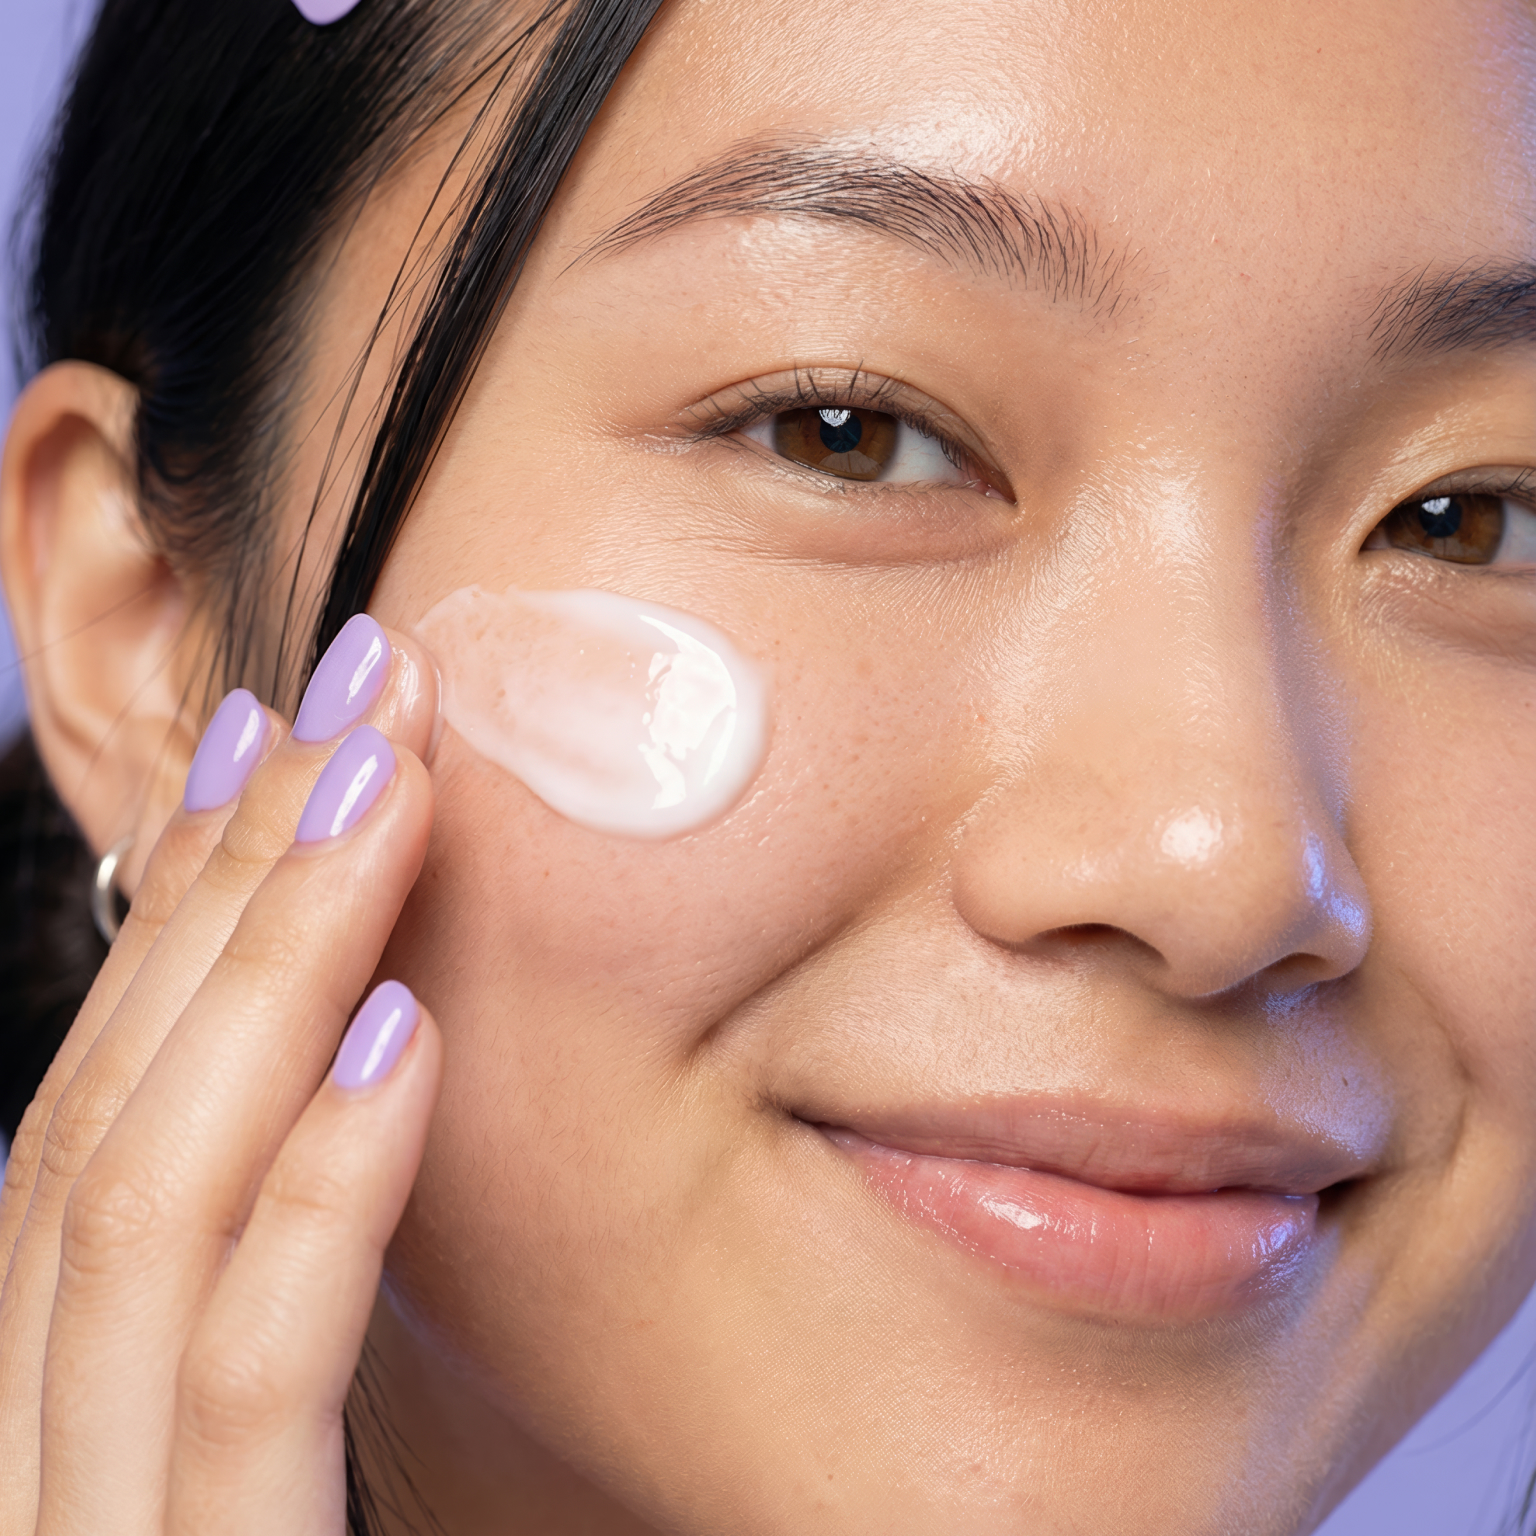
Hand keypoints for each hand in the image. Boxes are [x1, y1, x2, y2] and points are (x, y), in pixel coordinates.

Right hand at [0, 621, 440, 1534]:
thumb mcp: (237, 1459)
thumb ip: (260, 1294)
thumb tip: (348, 1066)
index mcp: (57, 1402)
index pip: (105, 1118)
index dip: (188, 916)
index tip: (281, 749)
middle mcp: (34, 1452)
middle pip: (107, 1123)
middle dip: (228, 890)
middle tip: (348, 695)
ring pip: (133, 1217)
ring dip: (267, 979)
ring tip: (377, 791)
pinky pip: (241, 1403)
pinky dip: (311, 1204)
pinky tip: (401, 1046)